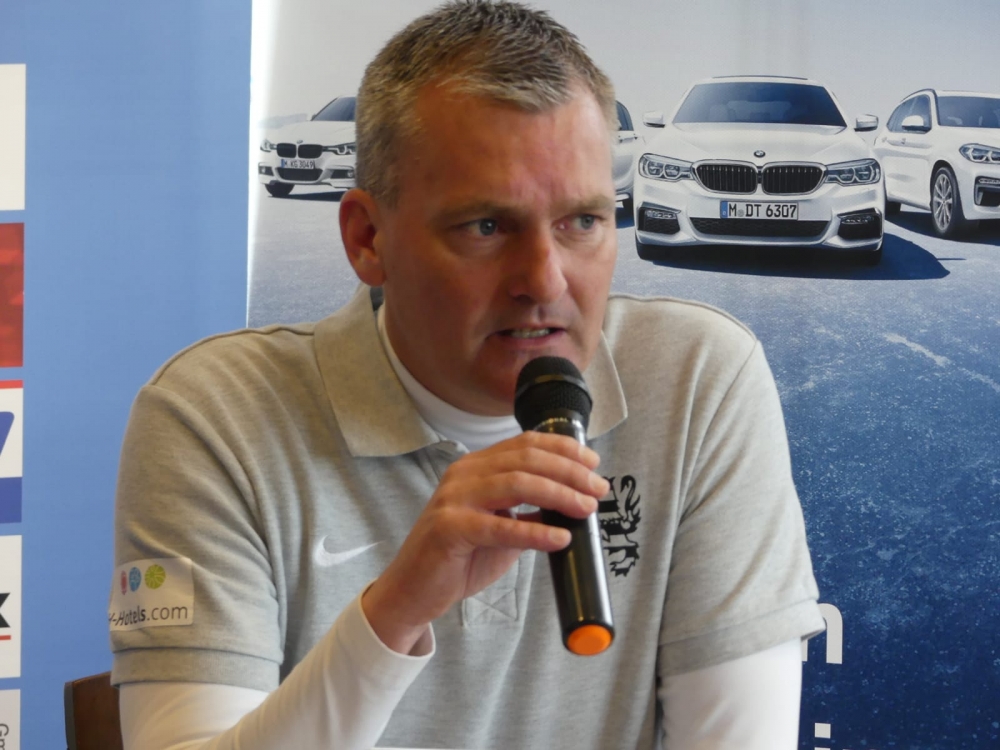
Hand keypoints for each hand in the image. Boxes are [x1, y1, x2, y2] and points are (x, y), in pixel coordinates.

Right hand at [361, 431, 608, 653]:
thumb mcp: (502, 528)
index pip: (525, 443)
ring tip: (586, 509)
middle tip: (599, 489)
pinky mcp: (449, 528)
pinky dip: (535, 532)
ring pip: (516, 483)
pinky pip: (500, 527)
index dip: (564, 449)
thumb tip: (574, 506)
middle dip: (570, 472)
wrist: (415, 590)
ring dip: (559, 494)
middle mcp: (464, 474)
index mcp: (476, 467)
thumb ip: (530, 513)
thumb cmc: (460, 558)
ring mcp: (454, 499)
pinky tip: (560, 538)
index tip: (594, 462)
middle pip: (526, 460)